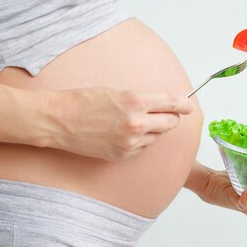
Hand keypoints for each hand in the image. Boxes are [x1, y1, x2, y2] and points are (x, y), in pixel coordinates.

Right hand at [46, 87, 192, 160]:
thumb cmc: (82, 101)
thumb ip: (141, 99)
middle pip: (170, 123)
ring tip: (135, 122)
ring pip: (157, 137)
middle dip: (170, 117)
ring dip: (153, 130)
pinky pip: (142, 148)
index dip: (183, 104)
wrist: (58, 121)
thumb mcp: (115, 91)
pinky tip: (125, 133)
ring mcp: (130, 142)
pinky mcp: (122, 154)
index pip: (172, 103)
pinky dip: (140, 141)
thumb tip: (161, 105)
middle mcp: (136, 123)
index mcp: (135, 101)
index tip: (188, 105)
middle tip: (163, 113)